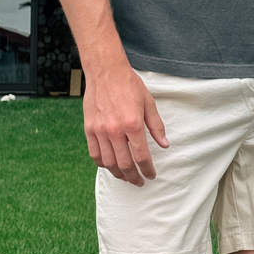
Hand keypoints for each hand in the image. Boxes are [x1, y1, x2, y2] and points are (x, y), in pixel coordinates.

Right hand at [83, 63, 168, 185]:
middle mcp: (115, 130)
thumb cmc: (129, 85)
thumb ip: (156, 126)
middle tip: (139, 181)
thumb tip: (164, 145)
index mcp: (133, 124)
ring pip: (108, 162)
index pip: (141, 156)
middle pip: (124, 164)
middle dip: (134, 177)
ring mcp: (100, 130)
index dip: (147, 169)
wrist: (106, 72)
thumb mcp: (149, 103)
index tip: (151, 175)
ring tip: (126, 176)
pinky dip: (102, 164)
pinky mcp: (89, 128)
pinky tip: (110, 165)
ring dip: (118, 174)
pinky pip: (95, 153)